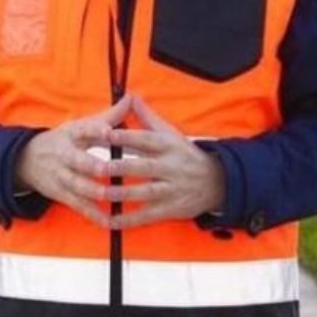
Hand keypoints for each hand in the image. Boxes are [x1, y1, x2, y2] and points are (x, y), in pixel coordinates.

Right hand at [14, 96, 131, 227]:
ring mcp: (61, 176)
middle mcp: (63, 155)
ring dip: (92, 190)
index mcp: (70, 135)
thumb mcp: (80, 126)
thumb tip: (131, 98)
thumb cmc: (64, 140)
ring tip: (110, 195)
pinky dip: (92, 214)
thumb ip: (108, 116)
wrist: (26, 160)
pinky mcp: (61, 194)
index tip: (108, 130)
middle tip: (107, 168)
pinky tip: (108, 221)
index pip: (82, 130)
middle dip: (91, 165)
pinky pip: (78, 206)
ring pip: (76, 185)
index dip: (94, 130)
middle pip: (76, 160)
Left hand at [104, 96, 225, 229]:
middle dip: (122, 167)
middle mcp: (171, 167)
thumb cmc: (184, 154)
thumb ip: (147, 117)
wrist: (218, 182)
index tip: (105, 133)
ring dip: (122, 194)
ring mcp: (171, 190)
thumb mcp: (170, 133)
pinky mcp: (170, 209)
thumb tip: (130, 95)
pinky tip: (110, 221)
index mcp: (169, 146)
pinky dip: (128, 220)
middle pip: (144, 167)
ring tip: (100, 193)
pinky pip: (147, 216)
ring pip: (145, 192)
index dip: (126, 136)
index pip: (146, 139)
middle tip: (98, 167)